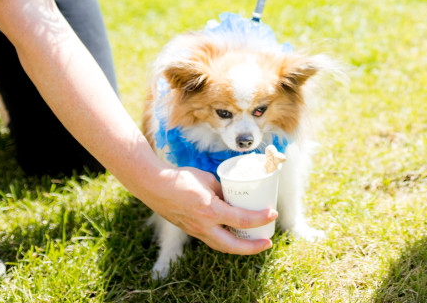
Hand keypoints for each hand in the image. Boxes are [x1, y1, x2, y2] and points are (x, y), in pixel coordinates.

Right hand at [144, 165, 276, 253]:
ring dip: (239, 247)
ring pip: (221, 246)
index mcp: (210, 211)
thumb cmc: (181, 179)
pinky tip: (234, 234)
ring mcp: (196, 231)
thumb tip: (235, 195)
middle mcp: (203, 226)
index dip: (260, 218)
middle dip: (252, 248)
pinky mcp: (191, 230)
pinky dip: (225, 239)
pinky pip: (212, 239)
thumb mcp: (208, 180)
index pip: (241, 219)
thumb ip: (223, 190)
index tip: (273, 214)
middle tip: (267, 242)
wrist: (154, 186)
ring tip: (254, 241)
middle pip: (232, 246)